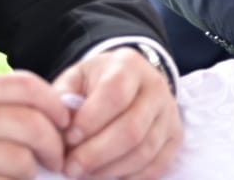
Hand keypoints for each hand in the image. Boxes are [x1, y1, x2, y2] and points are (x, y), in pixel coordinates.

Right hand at [0, 71, 69, 179]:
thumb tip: (61, 110)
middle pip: (32, 124)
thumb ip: (1, 103)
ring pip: (23, 161)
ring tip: (26, 174)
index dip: (55, 103)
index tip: (65, 121)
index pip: (26, 85)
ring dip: (33, 172)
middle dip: (54, 144)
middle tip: (57, 157)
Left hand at [52, 50, 182, 179]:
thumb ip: (62, 97)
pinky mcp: (176, 137)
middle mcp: (156, 87)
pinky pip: (156, 167)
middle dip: (97, 154)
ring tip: (84, 174)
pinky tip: (106, 177)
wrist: (130, 83)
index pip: (115, 95)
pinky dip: (129, 178)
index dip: (91, 121)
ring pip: (144, 152)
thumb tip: (57, 125)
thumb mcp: (77, 78)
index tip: (68, 138)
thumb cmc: (97, 83)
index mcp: (129, 65)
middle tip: (71, 168)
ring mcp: (170, 114)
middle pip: (132, 129)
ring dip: (110, 170)